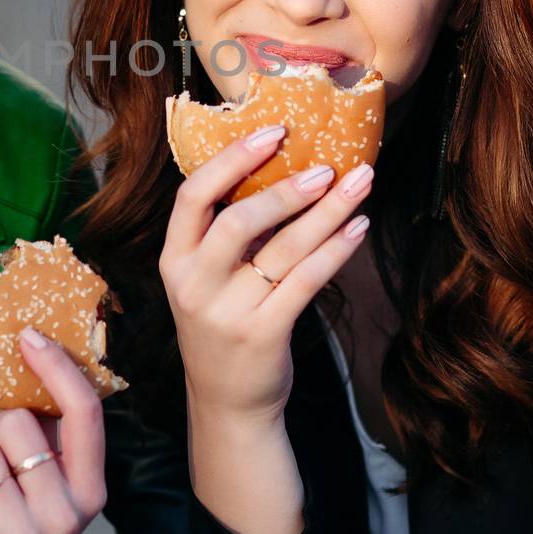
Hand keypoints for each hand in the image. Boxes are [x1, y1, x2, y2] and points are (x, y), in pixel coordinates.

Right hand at [161, 125, 371, 422]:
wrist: (228, 403)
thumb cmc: (223, 323)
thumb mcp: (206, 279)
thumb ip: (226, 234)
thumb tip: (284, 166)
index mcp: (174, 260)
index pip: (192, 197)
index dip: (231, 159)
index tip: (272, 131)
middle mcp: (194, 285)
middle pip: (236, 221)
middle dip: (285, 189)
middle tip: (326, 166)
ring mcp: (227, 313)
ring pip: (281, 250)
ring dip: (325, 213)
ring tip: (357, 184)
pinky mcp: (263, 335)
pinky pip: (306, 282)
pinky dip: (336, 250)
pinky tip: (358, 228)